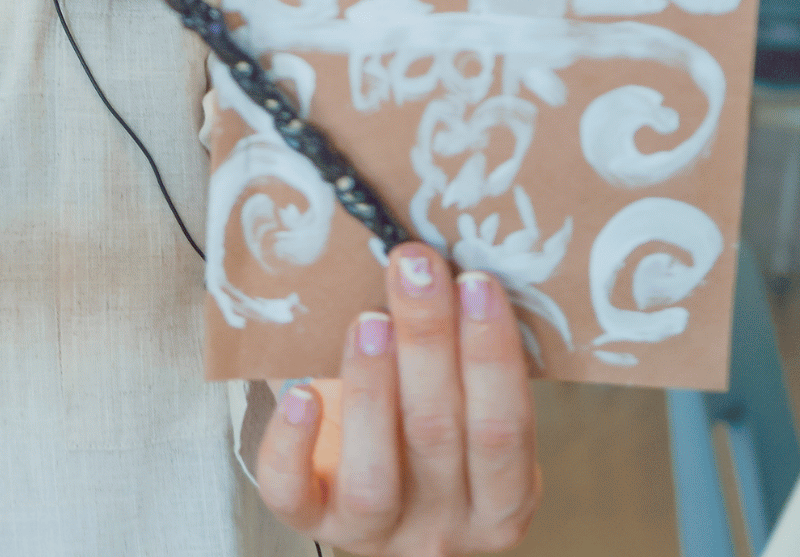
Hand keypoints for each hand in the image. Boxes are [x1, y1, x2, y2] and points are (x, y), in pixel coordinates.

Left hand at [254, 242, 541, 554]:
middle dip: (429, 343)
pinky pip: (294, 492)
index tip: (475, 282)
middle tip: (415, 270)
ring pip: (374, 473)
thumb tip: (445, 269)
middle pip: (439, 435)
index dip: (493, 356)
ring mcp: (377, 534)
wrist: (364, 502)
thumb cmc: (419, 443)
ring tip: (369, 321)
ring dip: (372, 387)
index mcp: (500, 502)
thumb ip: (461, 369)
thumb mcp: (459, 415)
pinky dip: (294, 441)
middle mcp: (445, 527)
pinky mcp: (313, 524)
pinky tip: (299, 392)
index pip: (505, 431)